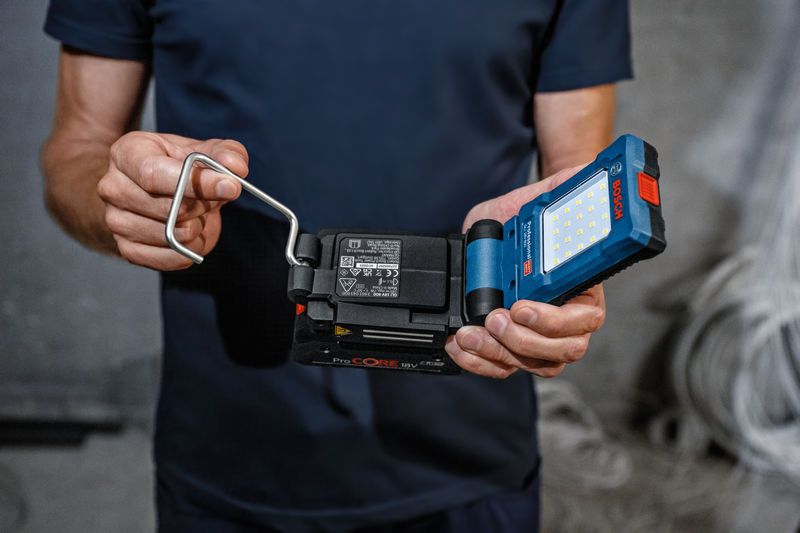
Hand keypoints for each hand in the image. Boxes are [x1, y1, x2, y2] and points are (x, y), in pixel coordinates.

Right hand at [97, 132, 247, 269]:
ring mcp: (116, 221)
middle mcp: (113, 187)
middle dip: (202, 205)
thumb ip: (226, 153)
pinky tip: (192, 234)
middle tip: (208, 198)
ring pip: (173, 235)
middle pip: (169, 208)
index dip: (195, 183)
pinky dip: (191, 250)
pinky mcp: (127, 249)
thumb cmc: (181, 166)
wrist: (159, 192)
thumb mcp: (205, 150)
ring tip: (195, 214)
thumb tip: (236, 167)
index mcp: (127, 153)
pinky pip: (170, 258)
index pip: (154, 174)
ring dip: (197, 227)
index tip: (231, 187)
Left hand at [446, 165, 605, 378]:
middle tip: (495, 317)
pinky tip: (459, 345)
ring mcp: (536, 335)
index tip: (522, 305)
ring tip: (468, 334)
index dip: (554, 321)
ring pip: (530, 364)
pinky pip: (502, 366)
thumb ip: (563, 186)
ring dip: (497, 353)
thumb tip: (581, 171)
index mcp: (582, 288)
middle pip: (559, 351)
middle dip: (523, 340)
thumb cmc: (529, 216)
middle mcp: (564, 319)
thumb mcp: (542, 196)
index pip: (583, 319)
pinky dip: (479, 362)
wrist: (505, 226)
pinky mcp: (508, 343)